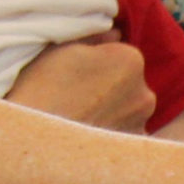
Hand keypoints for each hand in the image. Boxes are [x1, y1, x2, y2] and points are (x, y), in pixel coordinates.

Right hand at [6, 32, 157, 133]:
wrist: (38, 140)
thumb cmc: (43, 87)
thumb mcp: (62, 47)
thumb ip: (94, 37)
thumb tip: (115, 33)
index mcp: (130, 60)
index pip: (120, 54)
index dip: (97, 60)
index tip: (78, 70)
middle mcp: (145, 93)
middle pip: (129, 83)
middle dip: (110, 85)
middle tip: (78, 93)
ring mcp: (142, 124)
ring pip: (129, 109)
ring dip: (113, 109)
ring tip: (82, 115)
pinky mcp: (133, 150)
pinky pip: (126, 134)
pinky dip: (113, 132)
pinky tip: (91, 133)